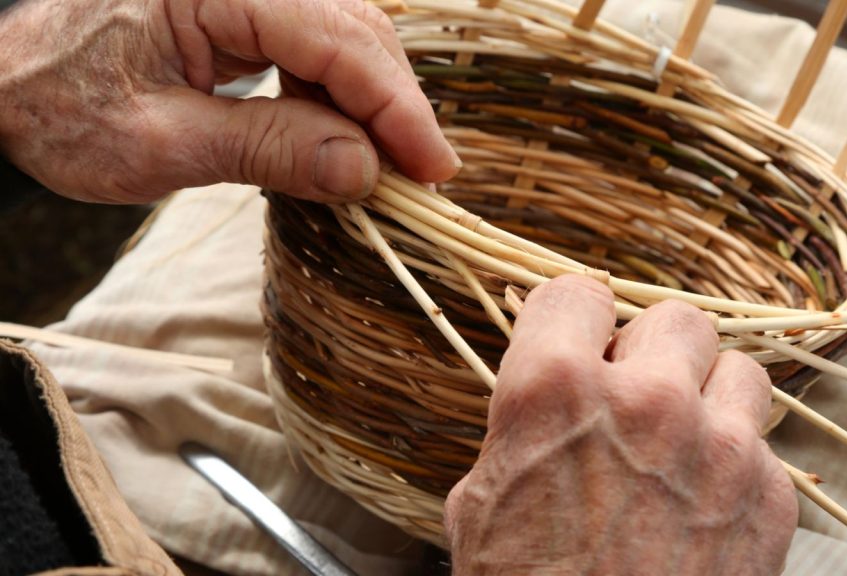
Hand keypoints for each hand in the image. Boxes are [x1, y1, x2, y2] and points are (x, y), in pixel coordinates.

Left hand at [0, 0, 458, 202]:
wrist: (9, 83)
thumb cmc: (63, 110)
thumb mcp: (159, 145)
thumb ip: (267, 151)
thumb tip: (364, 170)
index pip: (333, 38)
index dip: (394, 106)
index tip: (433, 168)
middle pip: (353, 26)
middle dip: (393, 104)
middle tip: (420, 176)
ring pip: (345, 32)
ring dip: (373, 101)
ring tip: (388, 165)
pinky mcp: (247, 6)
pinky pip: (317, 42)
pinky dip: (341, 94)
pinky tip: (345, 136)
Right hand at [445, 275, 796, 574]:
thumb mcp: (483, 504)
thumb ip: (523, 431)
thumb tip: (546, 406)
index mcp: (556, 391)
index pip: (575, 292)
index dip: (572, 318)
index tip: (578, 336)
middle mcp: (647, 402)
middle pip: (675, 318)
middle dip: (651, 352)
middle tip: (634, 396)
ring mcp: (721, 448)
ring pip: (740, 370)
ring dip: (709, 398)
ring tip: (682, 443)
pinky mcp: (771, 500)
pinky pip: (764, 448)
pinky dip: (738, 467)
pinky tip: (704, 507)